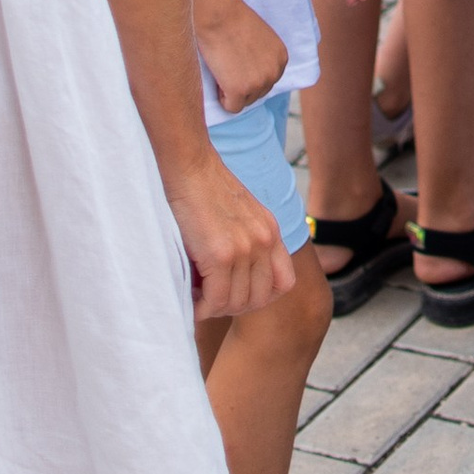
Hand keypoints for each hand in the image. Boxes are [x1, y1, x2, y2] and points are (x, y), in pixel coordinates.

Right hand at [167, 147, 296, 316]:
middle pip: (259, 299)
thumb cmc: (204, 188)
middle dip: (234, 307)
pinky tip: (192, 299)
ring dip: (215, 307)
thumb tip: (233, 279)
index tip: (237, 294)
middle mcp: (264, 241)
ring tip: (198, 297)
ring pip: (237, 302)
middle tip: (211, 299)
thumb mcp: (240, 213)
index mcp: (271, 231)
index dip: (261, 297)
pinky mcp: (221, 254)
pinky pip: (216, 299)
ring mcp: (245, 248)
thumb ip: (246, 240)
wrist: (189, 165)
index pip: (284, 283)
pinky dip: (203, 306)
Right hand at [193, 0, 287, 114]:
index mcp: (281, 58)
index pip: (266, 80)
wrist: (218, 14)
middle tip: (227, 64)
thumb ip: (262, 56)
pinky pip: (231, 107)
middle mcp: (275, 72)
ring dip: (231, 90)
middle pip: (257, 93)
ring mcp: (259, 82)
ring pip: (244, 102)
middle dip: (241, 84)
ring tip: (223, 68)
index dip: (248, 74)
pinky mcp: (240, 90)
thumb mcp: (260, 38)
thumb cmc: (232, 20)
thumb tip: (254, 73)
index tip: (237, 60)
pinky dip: (222, 98)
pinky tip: (218, 77)